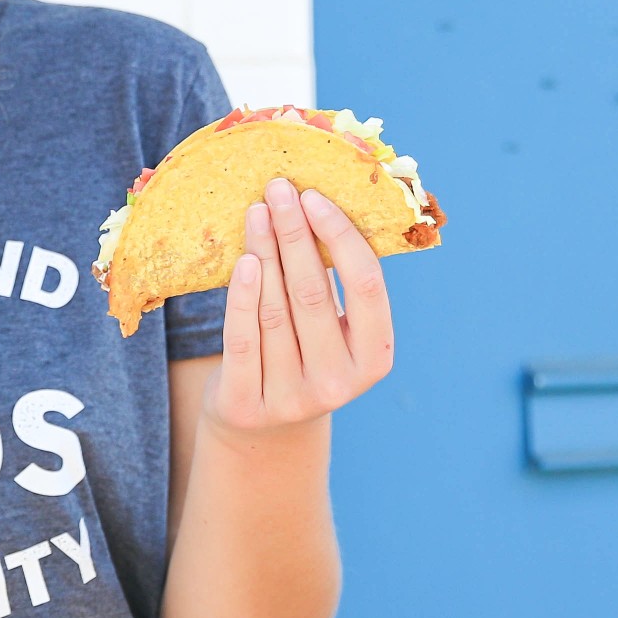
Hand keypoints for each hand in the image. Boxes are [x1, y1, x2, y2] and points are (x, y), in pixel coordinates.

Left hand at [206, 177, 393, 441]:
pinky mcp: (248, 404)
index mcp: (375, 358)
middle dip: (294, 234)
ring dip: (264, 253)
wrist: (263, 427)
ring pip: (275, 310)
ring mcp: (293, 398)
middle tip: (278, 189)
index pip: (365, 286)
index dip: (340, 237)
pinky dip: (241, 296)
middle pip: (313, 293)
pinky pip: (242, 338)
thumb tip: (316, 202)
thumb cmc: (303, 354)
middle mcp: (339, 383)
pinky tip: (243, 260)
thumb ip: (336, 283)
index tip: (315, 197)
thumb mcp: (334, 331)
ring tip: (256, 213)